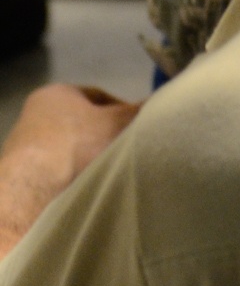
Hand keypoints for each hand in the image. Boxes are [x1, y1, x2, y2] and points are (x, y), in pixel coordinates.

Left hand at [2, 85, 141, 191]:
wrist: (35, 191)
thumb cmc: (76, 145)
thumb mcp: (117, 122)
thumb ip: (139, 111)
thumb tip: (164, 100)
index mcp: (56, 94)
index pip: (99, 96)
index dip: (124, 109)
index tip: (140, 126)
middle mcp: (38, 115)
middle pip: (87, 124)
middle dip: (110, 136)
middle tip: (132, 149)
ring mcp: (31, 147)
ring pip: (77, 150)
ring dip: (96, 159)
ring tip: (117, 171)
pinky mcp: (29, 176)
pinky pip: (65, 172)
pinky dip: (81, 176)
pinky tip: (96, 187)